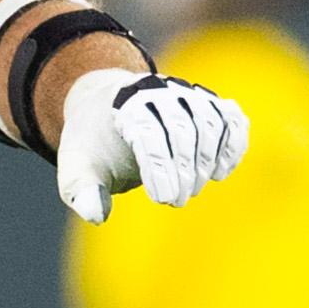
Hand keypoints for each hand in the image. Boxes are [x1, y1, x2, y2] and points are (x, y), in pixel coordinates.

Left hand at [56, 68, 248, 224]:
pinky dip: (232, 145)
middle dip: (183, 169)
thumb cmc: (93, 145)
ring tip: (193, 189)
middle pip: (181, 128)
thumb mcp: (76, 167)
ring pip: (208, 122)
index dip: (160, 168)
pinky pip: (230, 119)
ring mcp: (184, 94)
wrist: (105, 108)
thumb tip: (97, 216)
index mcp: (122, 104)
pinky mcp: (206, 103)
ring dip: (206, 160)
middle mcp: (156, 91)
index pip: (148, 133)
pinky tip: (220, 172)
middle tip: (175, 201)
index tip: (163, 199)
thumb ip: (82, 191)